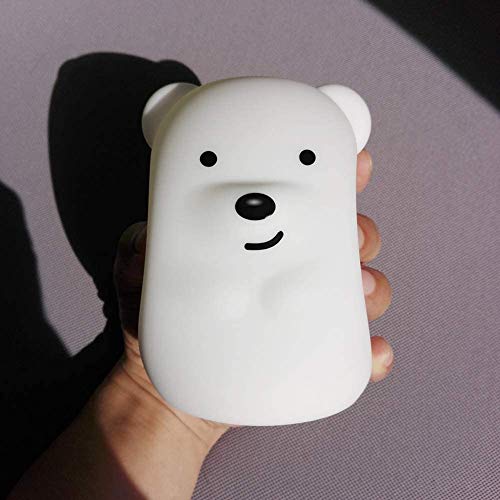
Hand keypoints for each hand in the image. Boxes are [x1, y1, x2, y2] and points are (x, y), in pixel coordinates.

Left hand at [113, 149, 392, 428]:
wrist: (165, 398)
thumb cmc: (157, 326)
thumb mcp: (139, 281)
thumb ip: (137, 253)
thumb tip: (145, 235)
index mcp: (255, 240)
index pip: (302, 199)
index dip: (334, 176)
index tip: (354, 163)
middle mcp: (286, 269)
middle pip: (345, 239)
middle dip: (360, 232)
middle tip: (350, 239)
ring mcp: (304, 313)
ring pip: (360, 288)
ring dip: (371, 286)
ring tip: (360, 290)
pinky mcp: (311, 356)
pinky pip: (352, 350)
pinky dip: (370, 350)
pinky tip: (371, 350)